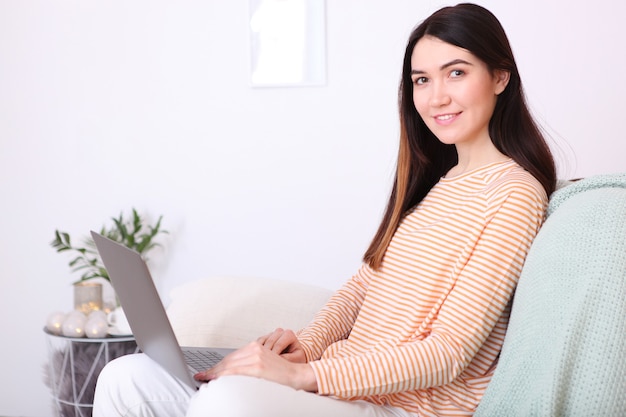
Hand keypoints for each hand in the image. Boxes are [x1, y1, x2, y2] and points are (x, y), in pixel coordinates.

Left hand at [193, 341, 317, 391]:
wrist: (298, 375)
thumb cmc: (282, 373)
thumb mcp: (265, 363)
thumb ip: (250, 363)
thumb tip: (232, 372)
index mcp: (256, 346)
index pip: (231, 357)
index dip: (217, 365)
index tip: (207, 372)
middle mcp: (255, 349)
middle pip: (228, 360)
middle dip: (214, 370)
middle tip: (202, 377)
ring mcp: (256, 357)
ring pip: (229, 366)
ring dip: (216, 374)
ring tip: (206, 380)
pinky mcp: (258, 367)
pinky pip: (236, 372)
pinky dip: (224, 376)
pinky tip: (217, 380)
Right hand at [257, 328, 305, 363]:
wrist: (293, 356)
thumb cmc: (296, 357)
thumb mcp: (296, 359)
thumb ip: (288, 358)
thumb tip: (277, 361)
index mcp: (289, 334)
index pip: (279, 344)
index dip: (274, 355)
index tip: (272, 365)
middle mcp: (279, 332)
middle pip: (269, 342)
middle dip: (266, 355)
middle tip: (264, 365)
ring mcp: (270, 334)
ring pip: (262, 342)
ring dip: (259, 353)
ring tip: (260, 364)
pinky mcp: (263, 338)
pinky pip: (257, 343)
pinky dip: (255, 351)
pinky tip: (257, 360)